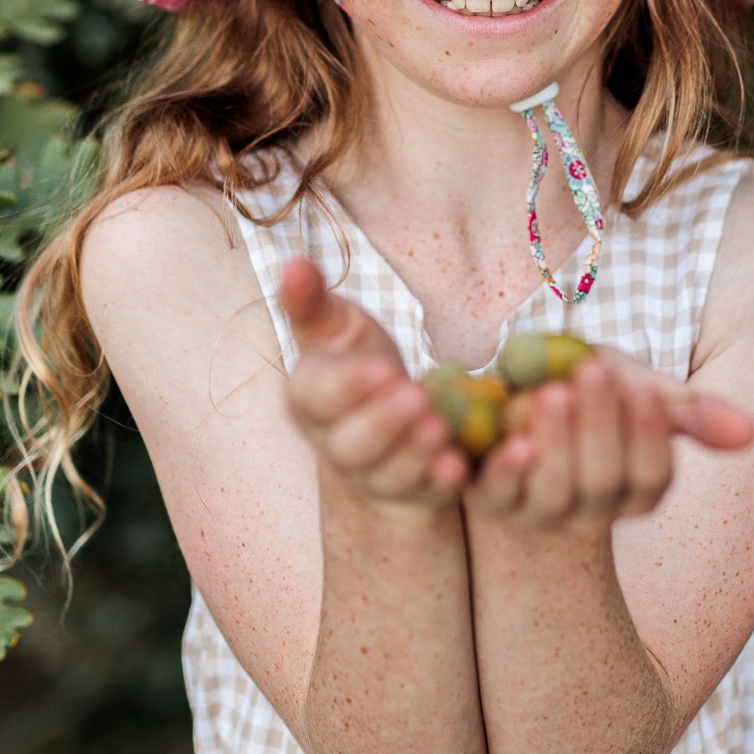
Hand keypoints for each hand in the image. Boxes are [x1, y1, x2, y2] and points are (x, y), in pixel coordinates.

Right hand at [279, 257, 470, 506]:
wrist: (386, 424)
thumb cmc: (357, 364)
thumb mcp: (336, 329)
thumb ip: (313, 302)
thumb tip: (294, 262)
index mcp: (309, 400)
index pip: (317, 398)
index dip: (347, 387)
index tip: (383, 366)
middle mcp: (335, 444)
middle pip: (351, 444)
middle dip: (383, 422)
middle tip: (415, 397)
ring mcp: (375, 474)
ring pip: (387, 472)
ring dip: (412, 452)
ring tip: (439, 426)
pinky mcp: (414, 490)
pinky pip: (424, 491)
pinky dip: (439, 480)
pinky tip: (459, 464)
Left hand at [462, 352, 753, 535]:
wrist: (506, 399)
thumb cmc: (582, 393)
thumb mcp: (634, 393)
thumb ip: (687, 412)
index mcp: (631, 491)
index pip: (652, 480)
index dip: (650, 438)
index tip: (643, 390)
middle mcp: (588, 512)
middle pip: (604, 482)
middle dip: (602, 426)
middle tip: (594, 372)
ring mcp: (535, 511)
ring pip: (554, 491)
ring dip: (558, 441)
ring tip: (555, 389)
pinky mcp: (485, 499)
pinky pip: (496, 493)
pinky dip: (507, 467)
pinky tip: (513, 435)